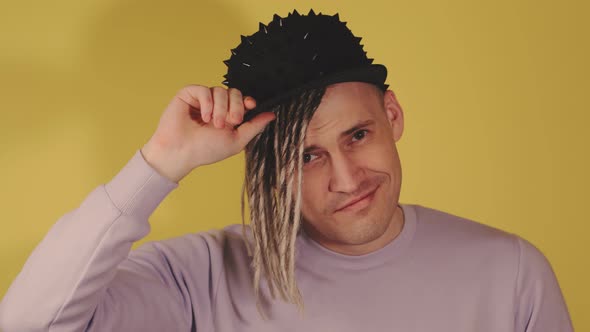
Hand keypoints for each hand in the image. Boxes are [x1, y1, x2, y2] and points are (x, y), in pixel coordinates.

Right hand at [141, 85, 274, 182]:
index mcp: (228, 115)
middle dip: (235, 106)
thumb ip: (254, 127)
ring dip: (220, 108)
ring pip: (220, 90)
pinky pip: (204, 89)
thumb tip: (272, 115)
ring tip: (213, 123)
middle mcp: (216, 106)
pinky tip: (204, 117)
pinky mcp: (188, 95)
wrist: (181, 152)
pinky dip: (207, 103)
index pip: (242, 100)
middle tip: (230, 122)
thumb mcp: (237, 140)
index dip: (247, 100)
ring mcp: (202, 100)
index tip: (250, 105)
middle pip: (234, 92)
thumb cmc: (206, 150)